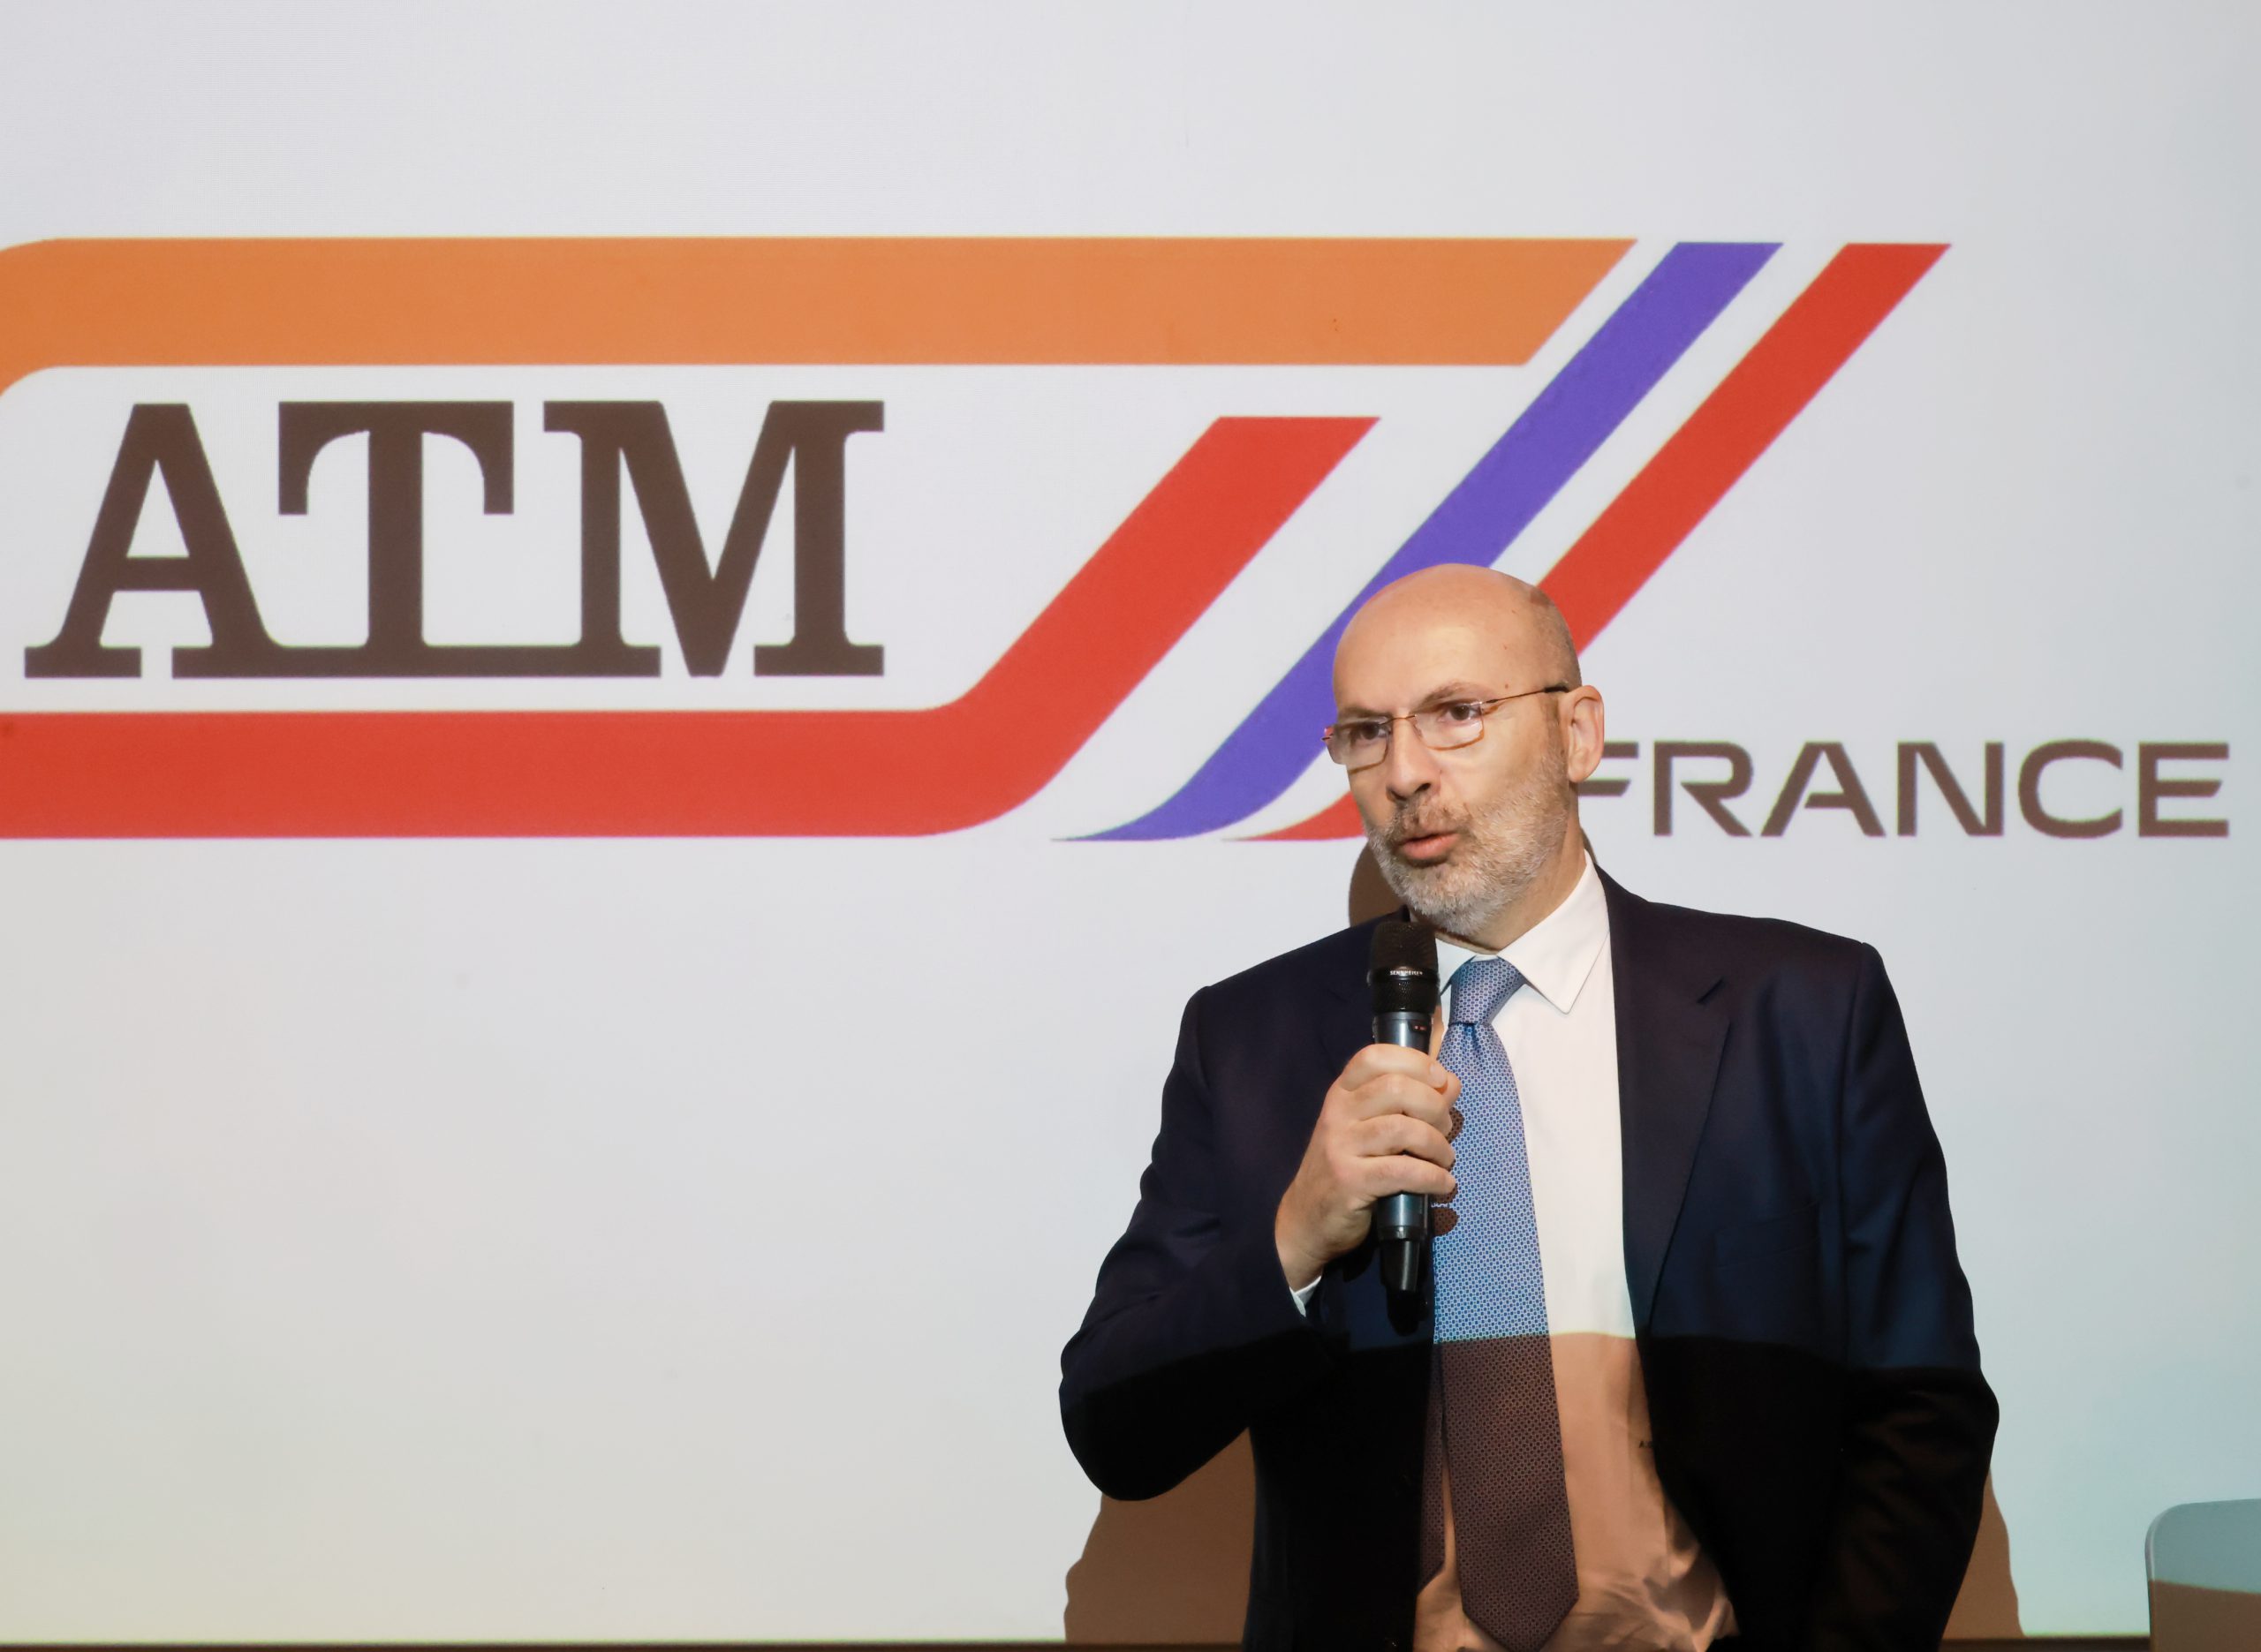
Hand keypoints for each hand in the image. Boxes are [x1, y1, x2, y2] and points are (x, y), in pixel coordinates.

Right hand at [1274, 1045, 1459, 1291]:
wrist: (1307, 1218)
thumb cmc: (1348, 1167)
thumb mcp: (1370, 1128)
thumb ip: (1409, 1102)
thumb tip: (1450, 1082)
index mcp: (1342, 1093)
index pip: (1374, 1056)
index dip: (1414, 1061)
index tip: (1440, 1078)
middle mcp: (1338, 1113)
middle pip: (1396, 1088)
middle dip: (1434, 1106)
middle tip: (1444, 1129)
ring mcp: (1340, 1146)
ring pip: (1403, 1129)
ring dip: (1437, 1145)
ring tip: (1445, 1160)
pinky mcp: (1349, 1181)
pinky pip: (1402, 1171)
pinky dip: (1432, 1177)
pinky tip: (1443, 1184)